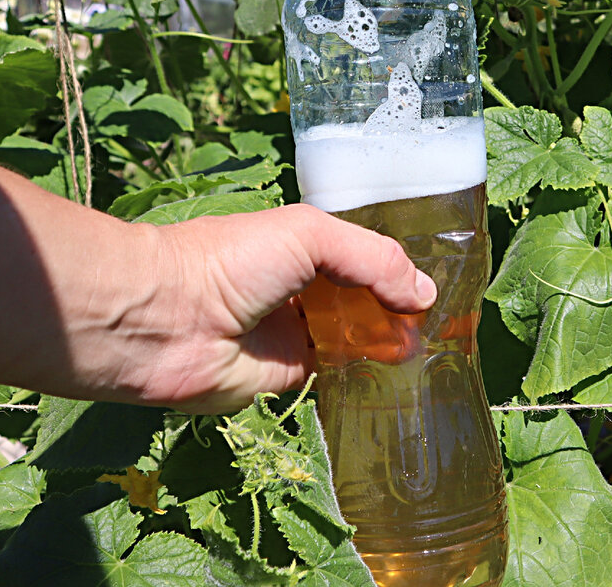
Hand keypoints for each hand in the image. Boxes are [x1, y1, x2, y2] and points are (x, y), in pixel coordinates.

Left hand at [69, 204, 437, 413]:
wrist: (165, 322)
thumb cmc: (231, 260)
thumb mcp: (309, 235)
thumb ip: (371, 258)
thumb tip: (425, 293)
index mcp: (303, 244)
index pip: (363, 253)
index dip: (398, 266)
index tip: (440, 281)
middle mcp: (302, 287)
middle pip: (364, 296)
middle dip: (400, 306)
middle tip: (446, 321)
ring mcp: (295, 332)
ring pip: (356, 336)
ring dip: (390, 341)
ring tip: (436, 348)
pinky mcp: (288, 375)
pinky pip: (338, 374)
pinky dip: (367, 374)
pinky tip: (402, 375)